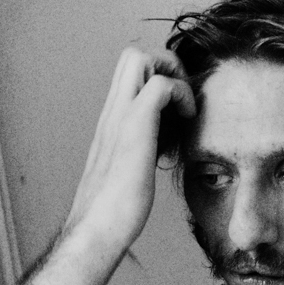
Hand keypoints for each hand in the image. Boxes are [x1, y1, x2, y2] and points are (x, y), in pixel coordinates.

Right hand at [62, 47, 195, 258]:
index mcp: (112, 120)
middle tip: (182, 101)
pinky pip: (161, 86)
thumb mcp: (131, 168)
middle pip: (132, 54)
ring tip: (182, 112)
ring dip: (172, 74)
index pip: (129, 71)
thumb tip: (162, 148)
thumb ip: (141, 149)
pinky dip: (181, 96)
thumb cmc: (115, 210)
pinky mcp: (133, 129)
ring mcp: (120, 117)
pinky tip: (185, 124)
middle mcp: (112, 112)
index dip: (159, 75)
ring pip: (139, 57)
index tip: (176, 108)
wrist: (98, 231)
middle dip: (166, 64)